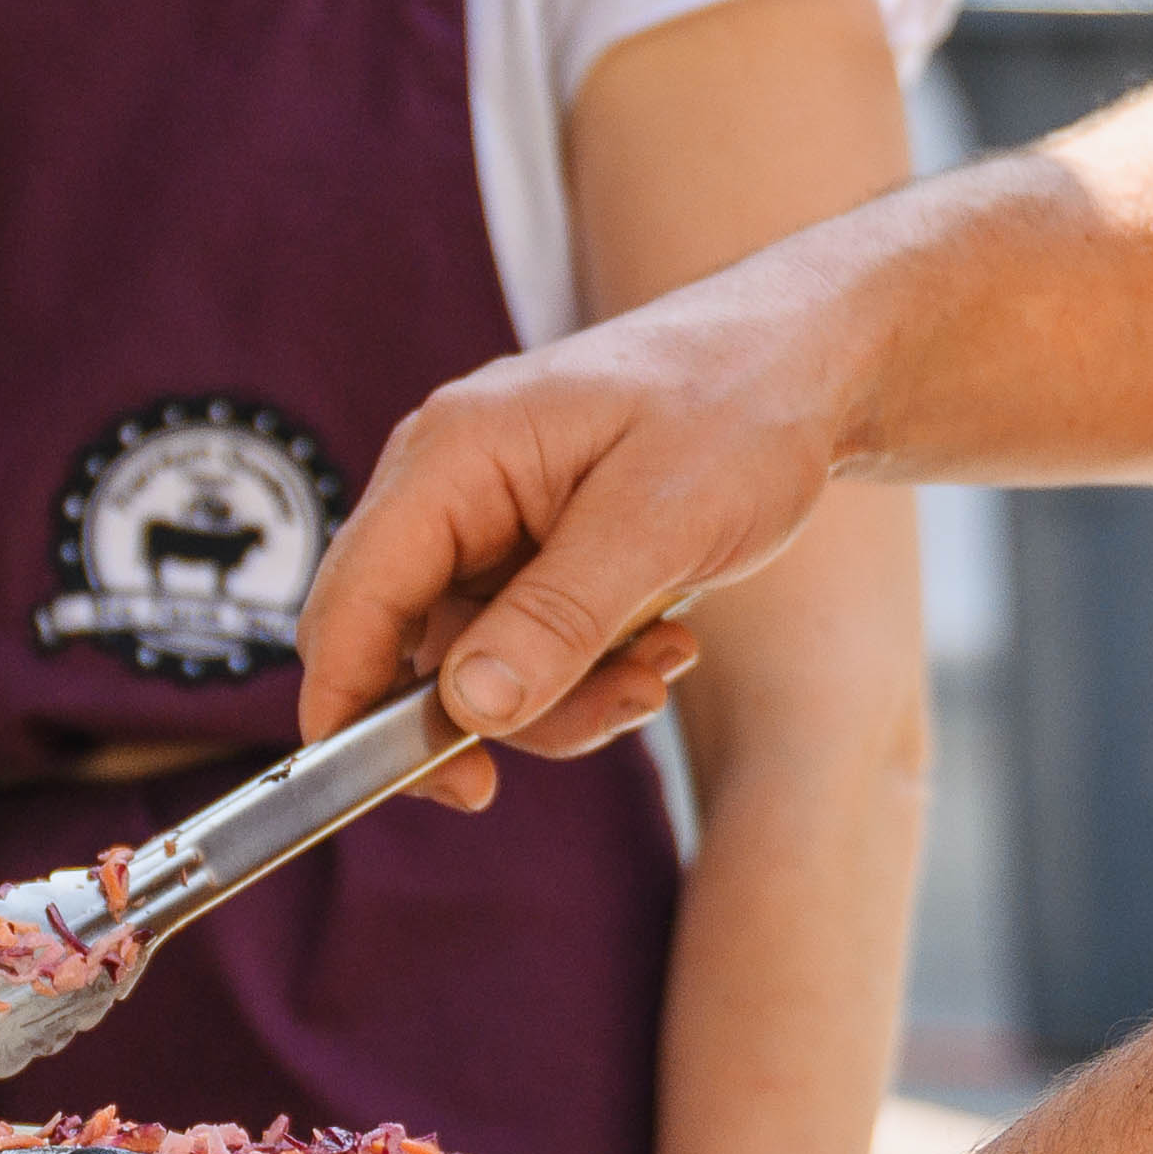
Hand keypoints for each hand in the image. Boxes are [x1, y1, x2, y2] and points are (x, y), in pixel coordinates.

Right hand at [296, 231, 880, 792]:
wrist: (806, 364)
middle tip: (612, 716)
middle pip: (408, 649)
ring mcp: (487, 522)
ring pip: (477, 666)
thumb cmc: (737, 404)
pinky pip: (525, 648)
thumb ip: (558, 617)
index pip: (353, 600)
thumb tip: (468, 708)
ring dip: (569, 695)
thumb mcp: (658, 521)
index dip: (346, 704)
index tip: (383, 788)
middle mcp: (449, 488)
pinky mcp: (530, 553)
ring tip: (665, 661)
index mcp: (452, 455)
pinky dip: (589, 669)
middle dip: (502, 711)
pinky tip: (663, 639)